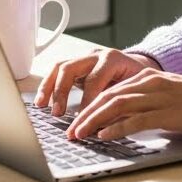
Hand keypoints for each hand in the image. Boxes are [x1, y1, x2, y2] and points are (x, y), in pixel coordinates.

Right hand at [34, 48, 160, 115]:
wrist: (139, 66)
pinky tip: (42, 101)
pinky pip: (57, 71)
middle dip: (62, 92)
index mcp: (113, 59)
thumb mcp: (135, 89)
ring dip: (49, 87)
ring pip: (60, 67)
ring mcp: (84, 58)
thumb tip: (105, 126)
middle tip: (58, 113)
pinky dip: (47, 85)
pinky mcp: (77, 65)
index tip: (83, 120)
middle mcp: (96, 55)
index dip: (86, 101)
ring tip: (42, 106)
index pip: (94, 79)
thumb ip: (121, 104)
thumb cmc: (137, 79)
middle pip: (72, 68)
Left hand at [65, 69, 181, 140]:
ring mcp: (158, 97)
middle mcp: (150, 83)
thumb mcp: (163, 94)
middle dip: (86, 114)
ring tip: (80, 133)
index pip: (111, 90)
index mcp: (149, 77)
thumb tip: (115, 117)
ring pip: (118, 105)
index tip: (76, 121)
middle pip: (110, 96)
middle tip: (71, 130)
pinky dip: (117, 127)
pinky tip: (105, 135)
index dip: (89, 106)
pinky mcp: (166, 112)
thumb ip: (141, 101)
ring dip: (95, 120)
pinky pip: (136, 119)